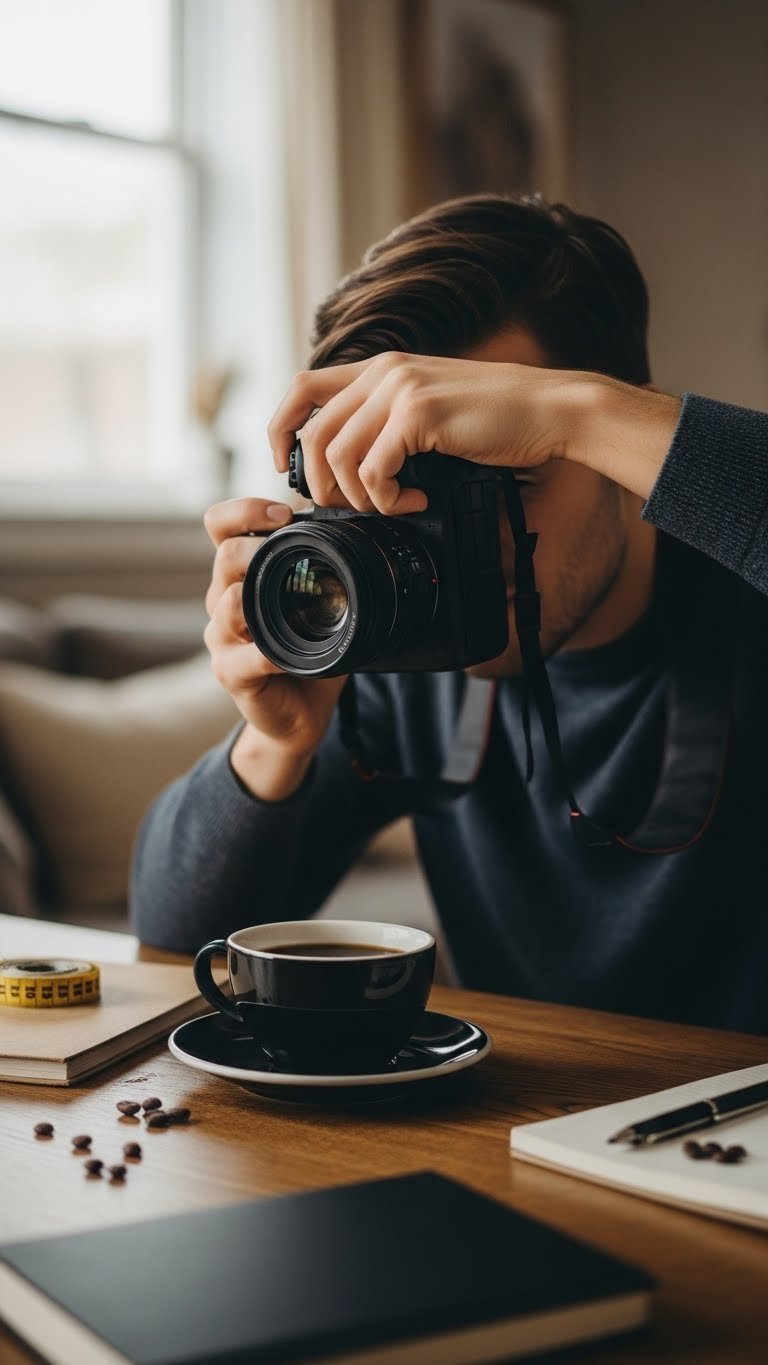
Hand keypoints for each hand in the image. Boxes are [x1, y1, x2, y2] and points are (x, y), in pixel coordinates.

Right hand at [203, 498, 346, 797]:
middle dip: (258, 545)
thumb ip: (325, 566)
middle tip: (291, 550)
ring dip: (259, 595)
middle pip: (224, 554)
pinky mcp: (230, 672)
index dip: (245, 510)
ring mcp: (223, 637)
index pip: (220, 525)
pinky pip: (242, 657)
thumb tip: (357, 524)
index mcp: (243, 575)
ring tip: (289, 603)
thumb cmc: (309, 651)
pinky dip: (266, 654)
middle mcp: (224, 600)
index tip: (283, 514)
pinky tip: (285, 656)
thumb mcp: (319, 603)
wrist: (300, 713)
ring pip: (227, 601)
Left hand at [267, 352, 681, 508]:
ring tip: (395, 506)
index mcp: (381, 367)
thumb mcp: (432, 411)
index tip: (287, 468)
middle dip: (322, 485)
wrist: (550, 410)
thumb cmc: (498, 420)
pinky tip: (417, 502)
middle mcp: (384, 371)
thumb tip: (353, 467)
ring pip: (337, 456)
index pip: (303, 388)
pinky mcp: (419, 414)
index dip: (282, 429)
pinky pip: (373, 470)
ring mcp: (400, 389)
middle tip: (354, 509)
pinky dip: (388, 499)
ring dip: (360, 497)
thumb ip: (391, 422)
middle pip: (313, 433)